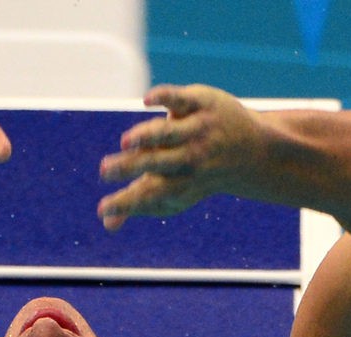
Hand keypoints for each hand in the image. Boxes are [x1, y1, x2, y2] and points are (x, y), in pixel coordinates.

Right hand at [98, 84, 263, 230]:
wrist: (247, 151)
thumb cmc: (198, 177)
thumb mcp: (172, 194)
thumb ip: (139, 205)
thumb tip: (107, 224)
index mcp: (179, 185)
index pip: (149, 195)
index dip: (126, 203)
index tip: (103, 209)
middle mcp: (188, 159)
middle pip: (156, 164)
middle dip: (131, 168)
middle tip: (104, 171)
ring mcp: (195, 130)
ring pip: (168, 133)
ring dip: (147, 136)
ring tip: (126, 143)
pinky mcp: (199, 103)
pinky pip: (180, 99)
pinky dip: (164, 99)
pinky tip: (147, 101)